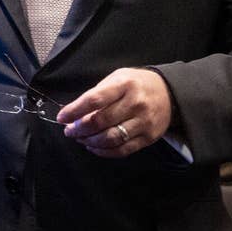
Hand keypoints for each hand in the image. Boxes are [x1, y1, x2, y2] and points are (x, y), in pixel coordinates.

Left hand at [55, 68, 172, 157]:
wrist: (170, 93)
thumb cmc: (136, 84)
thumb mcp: (117, 78)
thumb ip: (98, 94)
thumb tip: (75, 113)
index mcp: (124, 85)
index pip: (94, 100)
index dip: (74, 111)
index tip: (62, 117)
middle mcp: (135, 103)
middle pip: (101, 121)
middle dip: (79, 129)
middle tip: (69, 131)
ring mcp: (143, 122)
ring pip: (111, 139)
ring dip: (90, 142)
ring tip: (80, 138)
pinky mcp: (149, 138)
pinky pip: (122, 150)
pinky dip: (104, 151)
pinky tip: (94, 147)